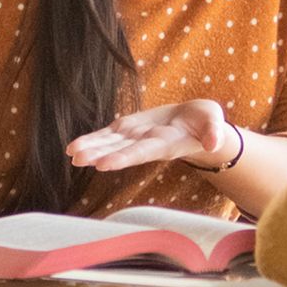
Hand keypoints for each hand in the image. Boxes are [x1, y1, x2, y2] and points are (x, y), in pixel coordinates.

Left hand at [67, 101, 239, 176]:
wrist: (196, 123)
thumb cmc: (207, 123)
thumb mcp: (215, 124)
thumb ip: (214, 132)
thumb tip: (215, 142)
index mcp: (164, 144)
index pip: (141, 152)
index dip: (123, 157)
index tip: (104, 163)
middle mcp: (146, 144)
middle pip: (120, 151)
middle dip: (99, 155)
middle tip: (78, 159)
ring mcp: (135, 137)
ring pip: (110, 144)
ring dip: (91, 148)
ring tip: (72, 154)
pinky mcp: (129, 128)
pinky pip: (107, 135)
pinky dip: (92, 140)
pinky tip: (73, 147)